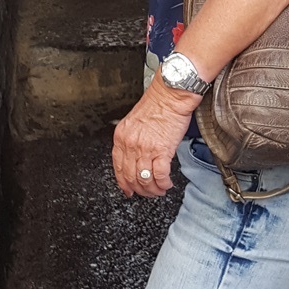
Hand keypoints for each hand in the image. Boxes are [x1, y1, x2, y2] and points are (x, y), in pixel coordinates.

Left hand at [112, 74, 201, 196]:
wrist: (171, 95)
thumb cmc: (157, 105)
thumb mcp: (134, 122)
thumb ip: (131, 139)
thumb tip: (134, 156)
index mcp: (122, 137)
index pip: (118, 167)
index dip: (123, 183)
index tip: (127, 190)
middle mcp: (131, 144)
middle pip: (130, 177)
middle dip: (139, 190)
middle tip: (146, 194)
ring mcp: (146, 148)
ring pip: (144, 179)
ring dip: (152, 190)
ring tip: (159, 190)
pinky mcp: (162, 150)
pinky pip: (160, 175)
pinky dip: (163, 184)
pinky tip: (167, 184)